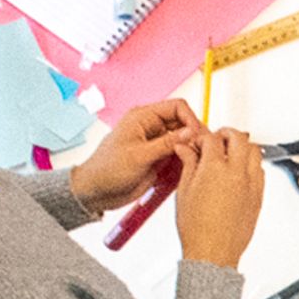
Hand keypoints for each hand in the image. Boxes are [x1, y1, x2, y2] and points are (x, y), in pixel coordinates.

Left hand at [70, 101, 194, 208]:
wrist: (98, 191)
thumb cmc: (107, 169)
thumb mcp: (139, 156)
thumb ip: (167, 144)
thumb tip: (190, 132)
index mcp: (143, 118)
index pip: (177, 107)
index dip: (190, 120)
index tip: (196, 136)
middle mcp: (152, 128)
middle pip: (184, 124)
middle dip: (194, 137)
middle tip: (199, 152)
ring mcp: (157, 144)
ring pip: (185, 142)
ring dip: (191, 151)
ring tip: (194, 163)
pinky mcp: (160, 160)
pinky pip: (180, 157)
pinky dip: (186, 163)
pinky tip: (186, 172)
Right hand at [176, 126, 266, 265]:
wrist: (213, 252)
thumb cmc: (197, 227)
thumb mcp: (184, 190)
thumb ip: (188, 164)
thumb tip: (186, 150)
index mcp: (215, 168)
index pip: (211, 138)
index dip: (202, 136)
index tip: (197, 142)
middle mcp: (237, 174)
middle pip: (239, 138)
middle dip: (227, 134)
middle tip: (217, 139)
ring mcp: (251, 185)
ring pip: (255, 152)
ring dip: (243, 147)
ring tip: (230, 153)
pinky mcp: (258, 198)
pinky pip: (260, 172)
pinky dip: (251, 165)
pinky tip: (240, 171)